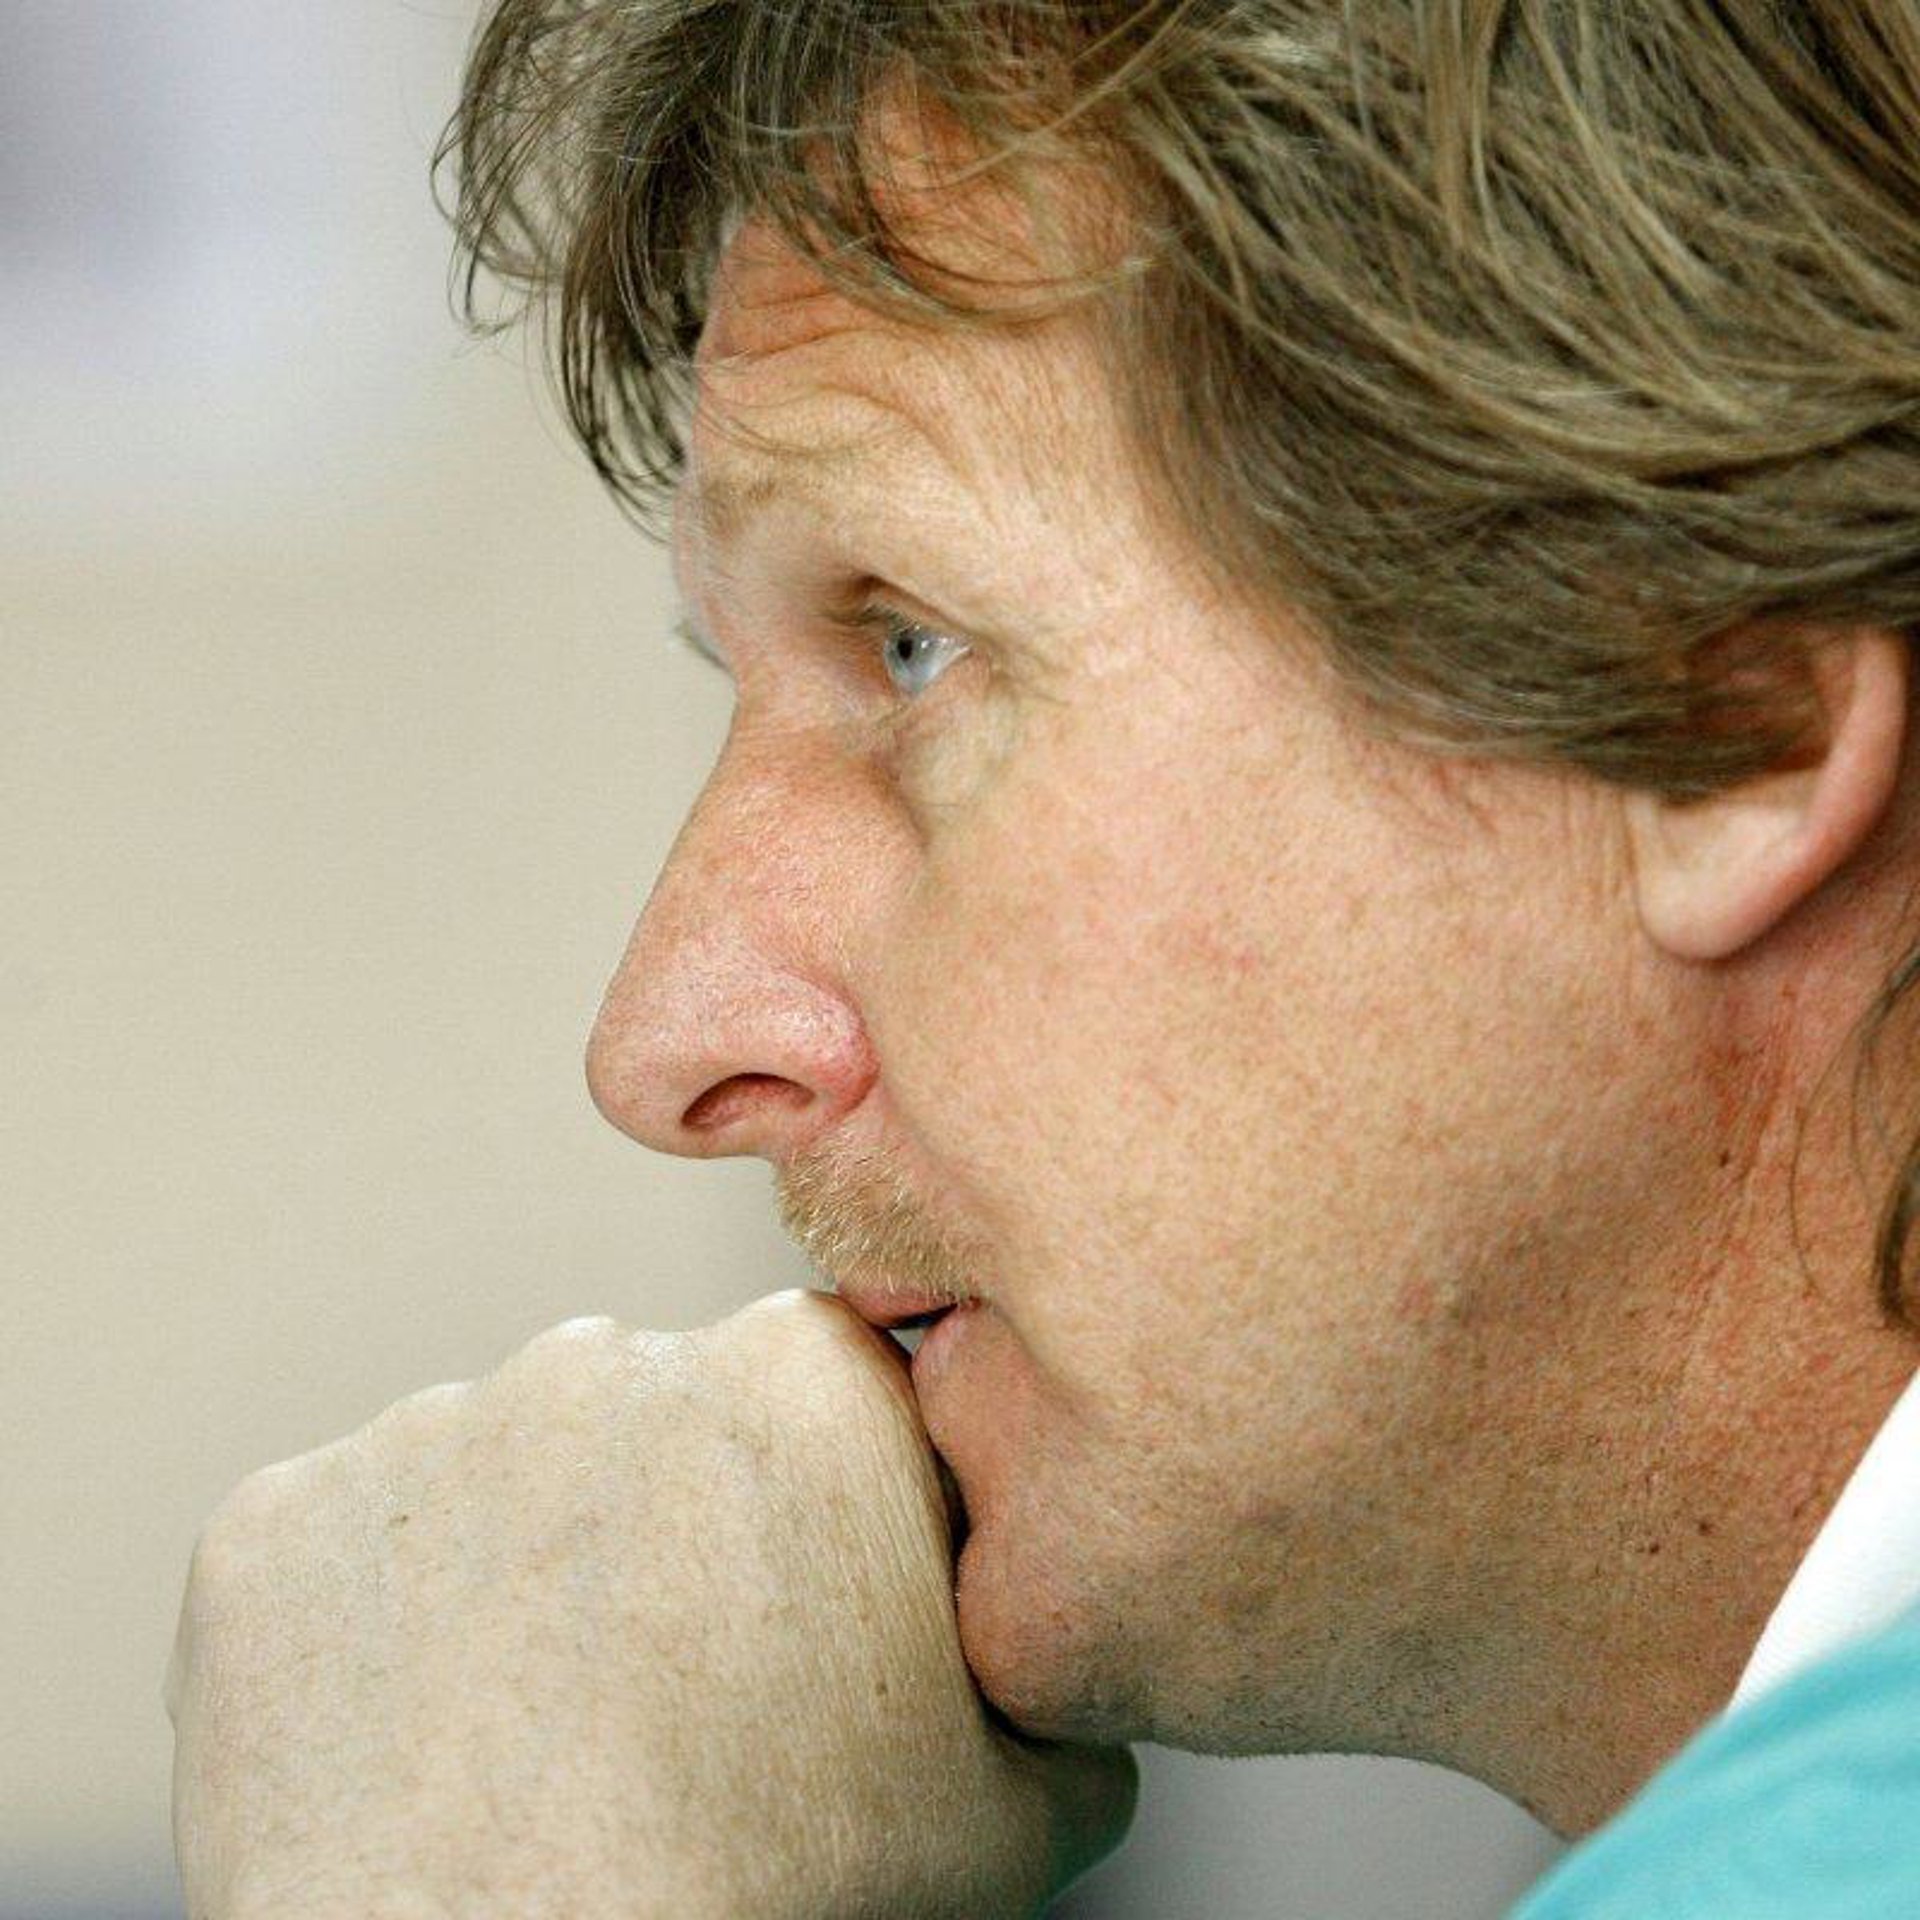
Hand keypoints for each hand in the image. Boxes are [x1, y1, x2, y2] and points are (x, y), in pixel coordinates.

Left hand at [165, 1290, 1134, 1917]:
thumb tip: (1041, 1625)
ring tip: (553, 1724)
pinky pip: (362, 1547)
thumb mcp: (1027, 1800)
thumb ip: (1048, 1652)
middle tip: (687, 1683)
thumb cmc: (768, 1903)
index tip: (815, 1606)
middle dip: (685, 1521)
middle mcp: (604, 1359)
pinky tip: (436, 1736)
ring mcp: (424, 1430)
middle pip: (665, 1417)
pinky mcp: (280, 1522)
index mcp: (798, 1379)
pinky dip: (393, 1624)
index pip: (830, 1398)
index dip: (833, 1509)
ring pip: (508, 1474)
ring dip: (537, 1563)